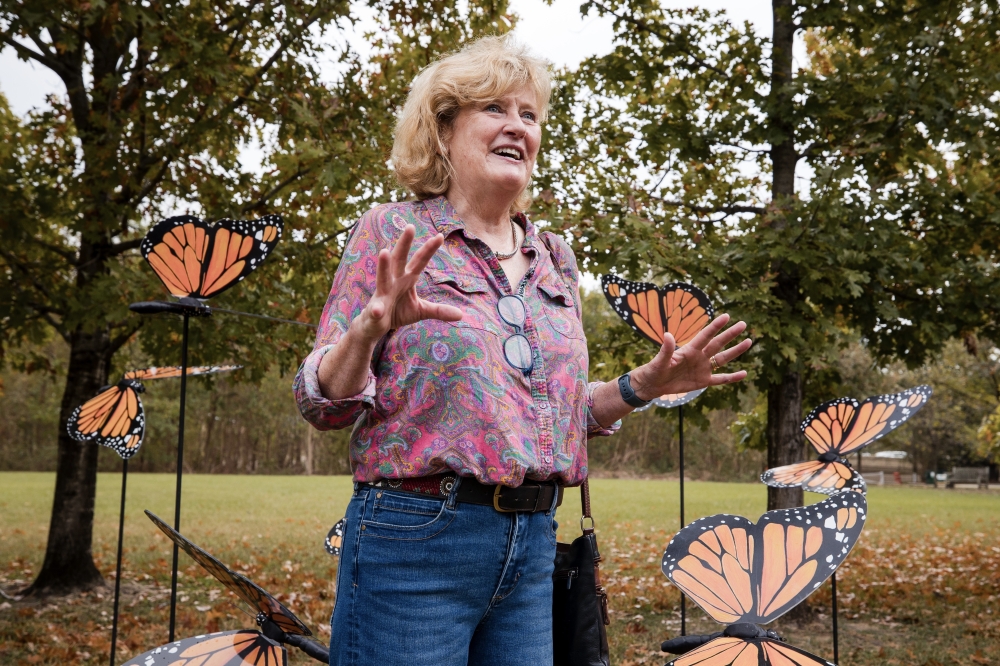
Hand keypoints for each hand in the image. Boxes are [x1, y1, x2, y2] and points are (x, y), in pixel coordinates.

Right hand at [352, 224, 462, 341]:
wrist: (374, 326)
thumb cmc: (397, 312)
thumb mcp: (420, 310)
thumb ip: (438, 310)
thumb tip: (461, 314)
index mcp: (406, 279)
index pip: (419, 261)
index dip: (428, 250)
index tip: (440, 236)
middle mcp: (393, 281)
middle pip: (399, 260)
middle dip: (404, 244)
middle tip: (410, 226)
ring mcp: (382, 295)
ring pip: (382, 278)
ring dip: (383, 265)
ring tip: (384, 252)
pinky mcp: (374, 311)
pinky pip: (375, 310)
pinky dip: (376, 310)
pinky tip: (378, 310)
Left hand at [629, 313, 750, 399]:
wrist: (654, 384)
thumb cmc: (654, 370)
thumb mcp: (660, 360)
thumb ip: (666, 349)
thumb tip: (667, 334)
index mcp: (689, 350)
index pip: (705, 336)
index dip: (715, 327)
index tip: (726, 316)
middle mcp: (699, 357)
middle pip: (717, 344)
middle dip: (730, 334)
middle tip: (743, 324)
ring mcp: (702, 368)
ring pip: (722, 358)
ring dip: (735, 351)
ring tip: (749, 341)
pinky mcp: (703, 381)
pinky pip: (721, 379)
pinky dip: (732, 377)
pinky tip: (744, 373)